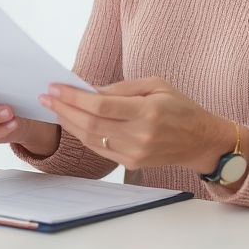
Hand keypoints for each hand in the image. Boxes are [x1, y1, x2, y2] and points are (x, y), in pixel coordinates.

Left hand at [39, 77, 237, 172]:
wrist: (202, 141)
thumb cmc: (181, 108)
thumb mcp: (156, 86)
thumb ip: (122, 88)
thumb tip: (89, 89)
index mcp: (148, 112)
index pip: (101, 105)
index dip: (74, 97)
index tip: (55, 87)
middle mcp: (140, 135)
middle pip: (91, 123)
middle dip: (64, 109)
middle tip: (46, 96)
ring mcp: (135, 152)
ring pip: (91, 138)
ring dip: (68, 122)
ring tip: (53, 108)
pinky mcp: (131, 163)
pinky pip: (99, 148)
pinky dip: (81, 135)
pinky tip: (71, 122)